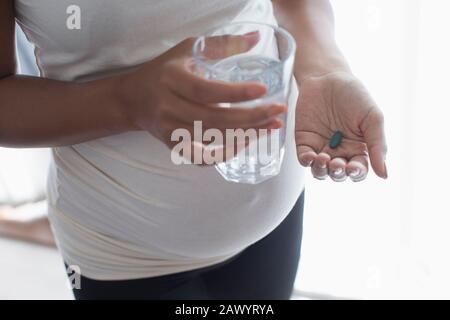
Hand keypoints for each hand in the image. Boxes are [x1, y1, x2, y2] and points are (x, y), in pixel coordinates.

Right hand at [119, 34, 286, 162]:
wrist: (135, 98)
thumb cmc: (166, 70)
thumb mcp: (189, 50)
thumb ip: (222, 45)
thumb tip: (258, 38)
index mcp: (173, 79)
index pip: (206, 91)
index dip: (235, 93)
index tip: (263, 91)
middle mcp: (169, 107)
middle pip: (213, 119)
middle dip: (250, 119)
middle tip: (277, 113)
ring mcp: (170, 130)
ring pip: (210, 141)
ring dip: (244, 137)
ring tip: (270, 128)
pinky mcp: (172, 145)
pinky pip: (200, 158)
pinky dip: (222, 155)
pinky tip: (243, 144)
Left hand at [295, 71, 387, 181]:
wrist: (328, 77)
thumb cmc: (354, 95)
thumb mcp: (372, 117)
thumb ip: (378, 145)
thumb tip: (384, 175)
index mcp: (358, 149)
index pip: (358, 171)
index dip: (356, 174)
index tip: (353, 168)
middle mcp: (339, 152)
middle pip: (337, 174)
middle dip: (337, 173)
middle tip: (337, 163)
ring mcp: (320, 148)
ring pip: (320, 171)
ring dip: (321, 170)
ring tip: (324, 159)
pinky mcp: (304, 141)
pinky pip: (304, 158)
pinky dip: (307, 161)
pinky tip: (311, 156)